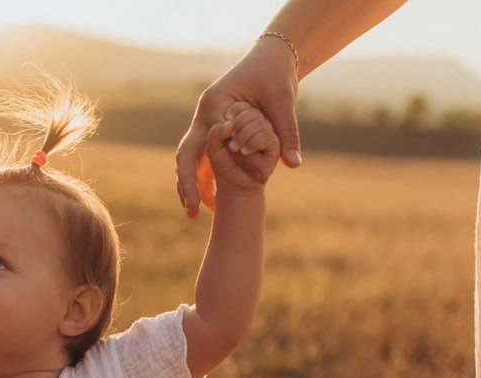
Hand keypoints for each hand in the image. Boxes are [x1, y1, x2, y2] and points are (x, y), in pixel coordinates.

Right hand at [176, 35, 299, 217]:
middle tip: (192, 213)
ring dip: (189, 186)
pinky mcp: (211, 131)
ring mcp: (204, 123)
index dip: (207, 175)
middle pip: (186, 155)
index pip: (207, 145)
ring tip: (195, 214)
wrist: (270, 60)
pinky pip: (200, 159)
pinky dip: (202, 179)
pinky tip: (208, 202)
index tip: (211, 201)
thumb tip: (294, 165)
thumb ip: (287, 134)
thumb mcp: (284, 104)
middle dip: (187, 186)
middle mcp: (204, 114)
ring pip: (188, 160)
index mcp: (215, 104)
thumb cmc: (276, 77)